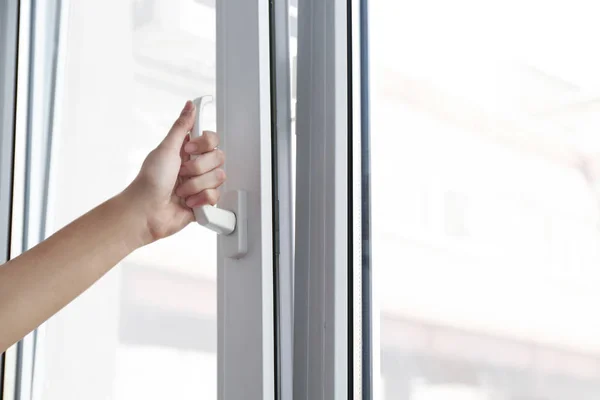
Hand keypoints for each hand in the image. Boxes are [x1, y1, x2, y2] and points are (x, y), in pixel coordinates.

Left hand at [125, 100, 225, 243]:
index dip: (204, 145)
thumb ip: (181, 126)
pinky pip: (216, 196)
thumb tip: (189, 106)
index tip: (189, 150)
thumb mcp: (165, 148)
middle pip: (218, 158)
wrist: (146, 212)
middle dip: (198, 168)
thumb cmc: (150, 181)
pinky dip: (200, 199)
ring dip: (196, 185)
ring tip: (181, 190)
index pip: (212, 139)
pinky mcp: (204, 201)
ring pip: (218, 177)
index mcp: (187, 150)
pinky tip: (188, 201)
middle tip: (181, 173)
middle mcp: (196, 166)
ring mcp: (200, 184)